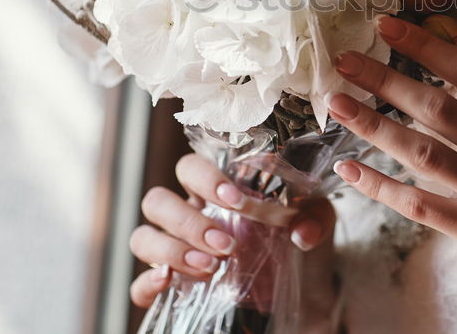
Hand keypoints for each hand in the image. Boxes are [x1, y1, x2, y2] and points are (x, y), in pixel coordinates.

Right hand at [128, 152, 335, 308]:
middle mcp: (188, 214)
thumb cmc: (300, 242)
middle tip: (227, 244)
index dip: (205, 178)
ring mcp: (176, 251)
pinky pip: (139, 284)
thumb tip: (301, 231)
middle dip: (189, 221)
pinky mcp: (174, 289)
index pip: (189, 167)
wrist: (306, 290)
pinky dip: (147, 283)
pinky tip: (168, 283)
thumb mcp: (316, 222)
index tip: (236, 200)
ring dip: (171, 250)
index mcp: (215, 190)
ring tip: (211, 266)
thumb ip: (314, 217)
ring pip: (143, 237)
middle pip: (157, 201)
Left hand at [327, 15, 456, 320]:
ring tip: (336, 104)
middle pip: (437, 107)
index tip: (384, 25)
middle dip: (385, 80)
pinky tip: (347, 168)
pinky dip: (381, 186)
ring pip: (422, 153)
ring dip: (373, 126)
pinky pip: (419, 204)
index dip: (424, 45)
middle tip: (343, 60)